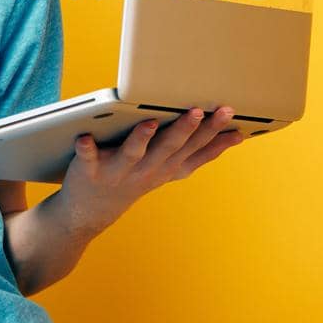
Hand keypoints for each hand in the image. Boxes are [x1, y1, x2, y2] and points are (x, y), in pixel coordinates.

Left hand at [56, 105, 245, 235]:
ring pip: (134, 153)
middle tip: (199, 110)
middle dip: (186, 130)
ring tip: (151, 122)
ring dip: (142, 138)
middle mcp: (147, 170)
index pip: (196, 149)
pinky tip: (84, 137)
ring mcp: (119, 172)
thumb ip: (199, 151)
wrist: (91, 212)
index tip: (231, 114)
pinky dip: (86, 149)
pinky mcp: (90, 171)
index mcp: (168, 167)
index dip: (214, 134)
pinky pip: (88, 159)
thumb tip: (238, 134)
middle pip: (170, 148)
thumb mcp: (172, 168)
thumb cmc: (137, 178)